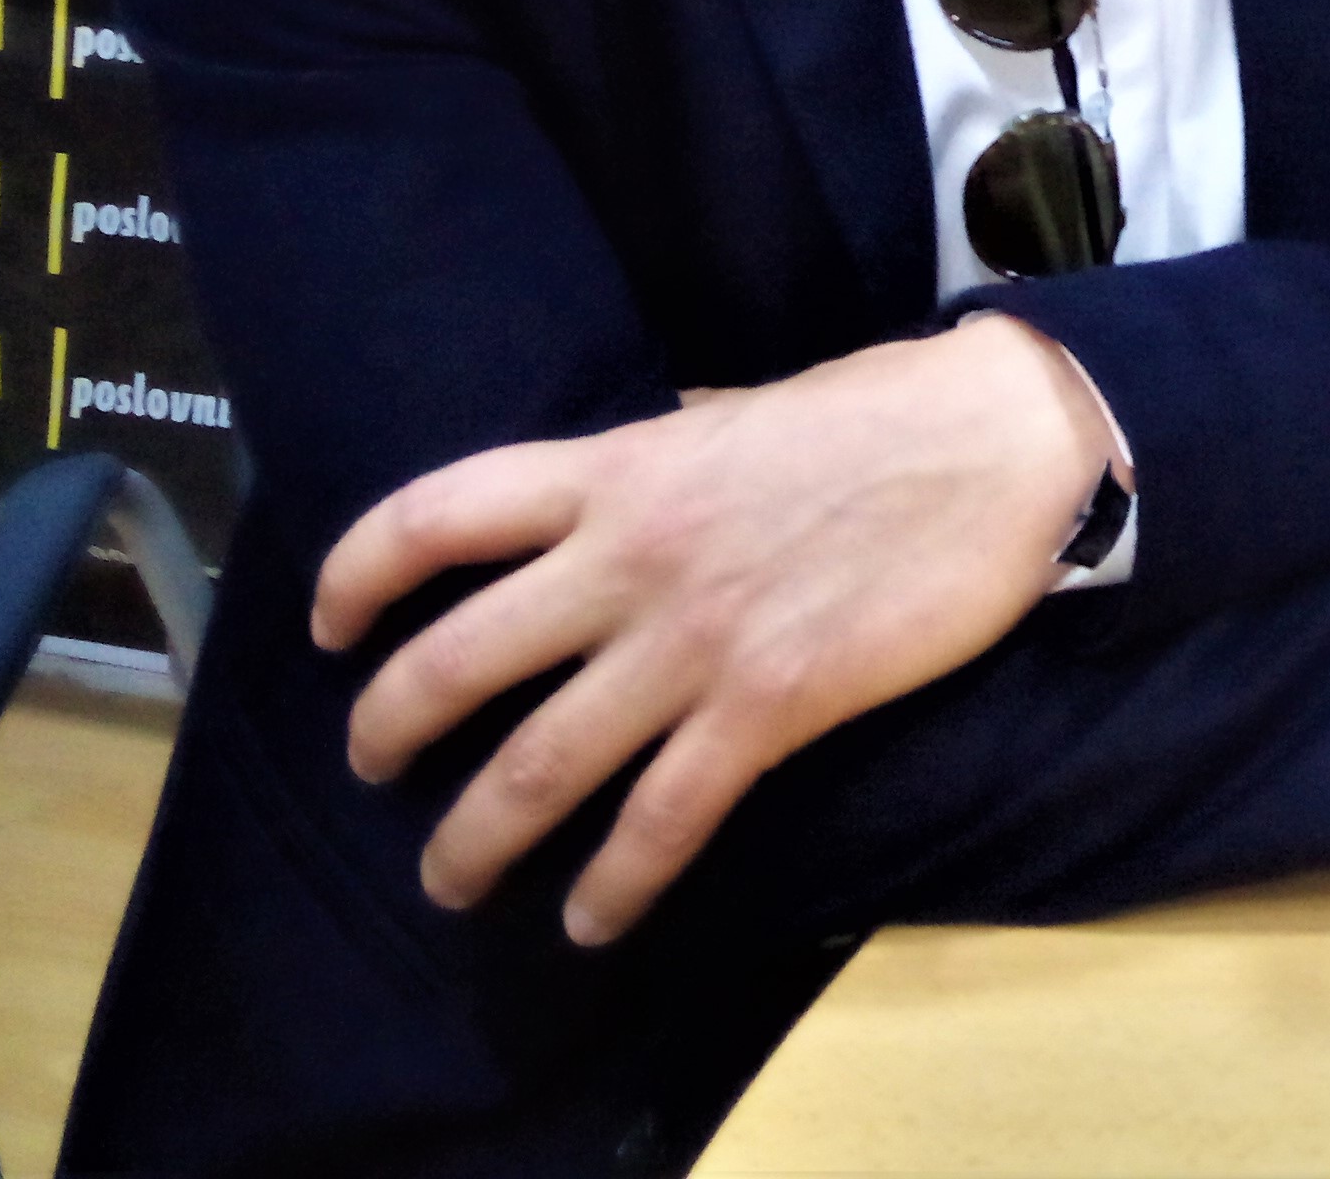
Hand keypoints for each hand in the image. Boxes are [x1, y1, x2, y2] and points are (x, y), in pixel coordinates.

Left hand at [311, 313, 1115, 943]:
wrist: (999, 445)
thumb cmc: (881, 413)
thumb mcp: (736, 409)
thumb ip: (663, 453)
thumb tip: (622, 481)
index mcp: (618, 466)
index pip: (435, 517)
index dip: (355, 577)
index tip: (330, 626)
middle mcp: (628, 555)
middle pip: (454, 661)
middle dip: (389, 730)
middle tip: (374, 767)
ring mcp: (693, 638)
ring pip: (537, 763)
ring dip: (474, 838)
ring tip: (451, 879)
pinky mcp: (768, 707)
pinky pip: (663, 819)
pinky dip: (614, 883)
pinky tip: (590, 919)